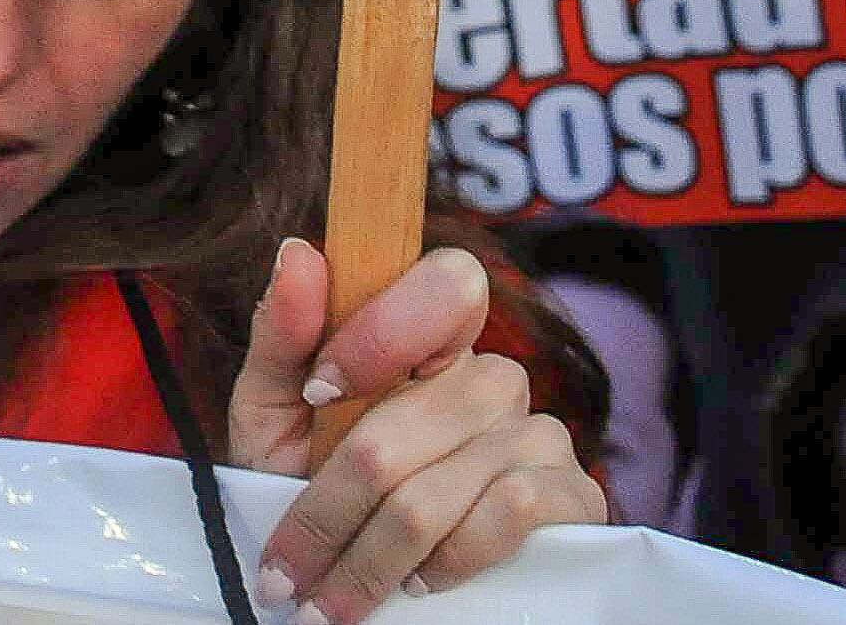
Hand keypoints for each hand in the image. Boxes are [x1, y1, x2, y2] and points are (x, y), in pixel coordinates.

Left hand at [230, 240, 600, 620]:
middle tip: (287, 573)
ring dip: (374, 559)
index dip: (382, 334)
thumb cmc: (308, 485)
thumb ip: (282, 335)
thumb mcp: (273, 414)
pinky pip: (513, 510)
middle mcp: (490, 378)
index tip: (319, 394)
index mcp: (427, 340)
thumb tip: (298, 253)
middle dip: (332, 511)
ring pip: (447, 485)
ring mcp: (538, 434)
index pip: (449, 282)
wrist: (351, 577)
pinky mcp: (572, 496)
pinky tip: (420, 584)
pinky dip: (451, 558)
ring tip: (336, 601)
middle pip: (410, 424)